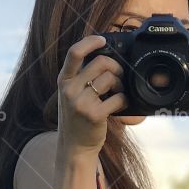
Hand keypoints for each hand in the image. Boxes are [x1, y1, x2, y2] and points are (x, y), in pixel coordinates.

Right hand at [56, 34, 127, 154]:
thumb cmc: (77, 119)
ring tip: (119, 93)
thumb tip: (105, 57)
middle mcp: (69, 89)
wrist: (74, 148)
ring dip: (121, 84)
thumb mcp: (70, 95)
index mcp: (63, 81)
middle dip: (115, 66)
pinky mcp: (94, 115)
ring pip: (110, 79)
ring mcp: (81, 102)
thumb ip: (80, 77)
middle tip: (119, 75)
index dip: (90, 41)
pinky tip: (120, 105)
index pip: (74, 52)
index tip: (103, 40)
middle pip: (100, 62)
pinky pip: (118, 98)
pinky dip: (124, 100)